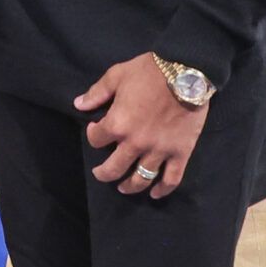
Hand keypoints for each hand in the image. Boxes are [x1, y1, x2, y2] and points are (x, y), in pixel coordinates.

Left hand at [75, 52, 209, 199]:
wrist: (187, 73)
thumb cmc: (149, 72)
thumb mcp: (117, 75)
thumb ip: (97, 93)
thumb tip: (78, 105)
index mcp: (118, 124)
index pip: (96, 139)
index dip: (93, 135)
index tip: (97, 130)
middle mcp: (136, 143)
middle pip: (114, 168)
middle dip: (104, 173)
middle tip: (100, 174)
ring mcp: (159, 151)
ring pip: (141, 178)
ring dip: (129, 186)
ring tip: (123, 188)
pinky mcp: (180, 153)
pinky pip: (171, 179)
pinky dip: (163, 190)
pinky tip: (154, 194)